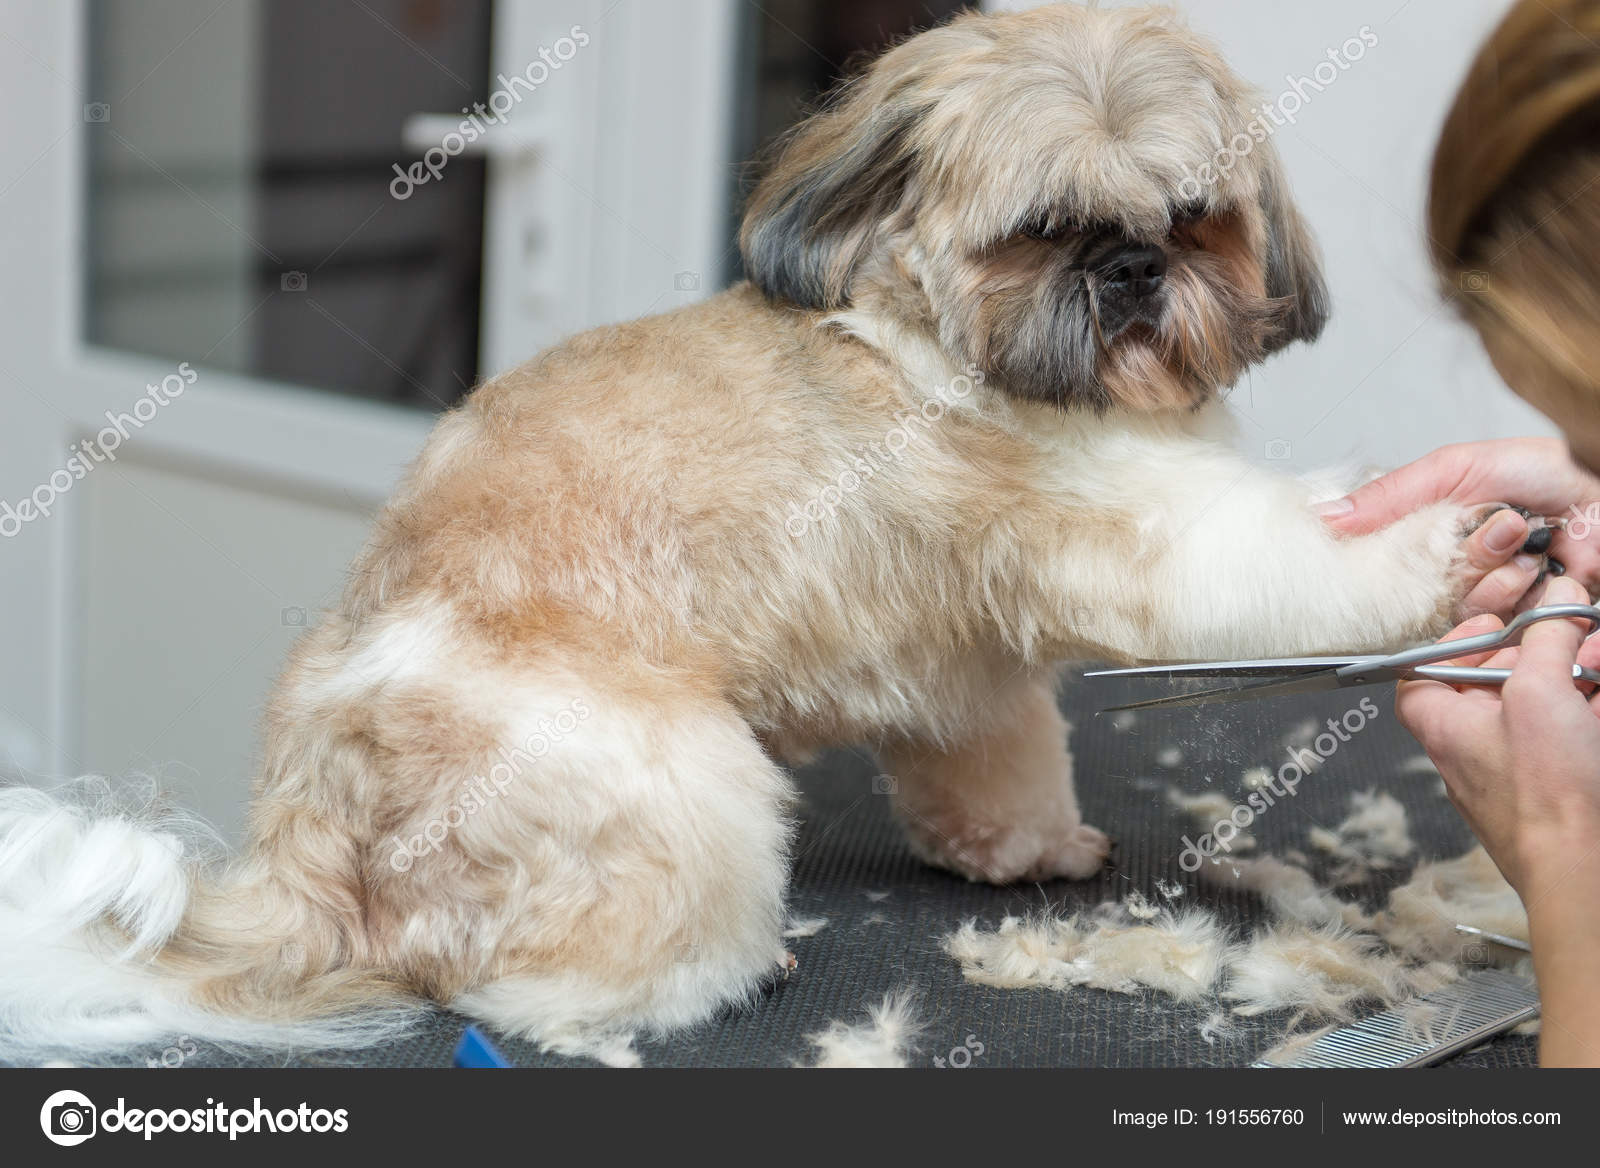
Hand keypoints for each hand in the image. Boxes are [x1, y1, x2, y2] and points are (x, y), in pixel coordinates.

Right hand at [1318, 438, 1599, 616]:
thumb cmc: (1545, 468)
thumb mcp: (1454, 468)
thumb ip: (1390, 495)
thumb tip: (1327, 517)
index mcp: (1431, 535)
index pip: (1391, 567)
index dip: (1400, 565)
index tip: (1424, 545)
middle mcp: (1457, 569)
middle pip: (1430, 595)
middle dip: (1468, 562)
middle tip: (1499, 529)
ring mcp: (1491, 594)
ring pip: (1467, 614)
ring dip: (1499, 579)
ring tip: (1527, 546)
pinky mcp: (1523, 617)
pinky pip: (1502, 629)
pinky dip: (1523, 598)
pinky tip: (1541, 571)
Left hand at [1394, 576, 1599, 896]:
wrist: (1588, 874)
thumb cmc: (1547, 797)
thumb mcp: (1539, 690)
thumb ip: (1545, 637)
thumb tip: (1554, 602)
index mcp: (1446, 725)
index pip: (1424, 674)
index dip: (1454, 643)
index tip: (1494, 622)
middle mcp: (1477, 749)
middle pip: (1499, 683)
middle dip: (1545, 651)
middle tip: (1575, 634)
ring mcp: (1523, 772)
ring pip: (1547, 707)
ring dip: (1578, 676)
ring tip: (1598, 665)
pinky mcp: (1563, 788)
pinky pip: (1575, 737)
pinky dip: (1593, 711)